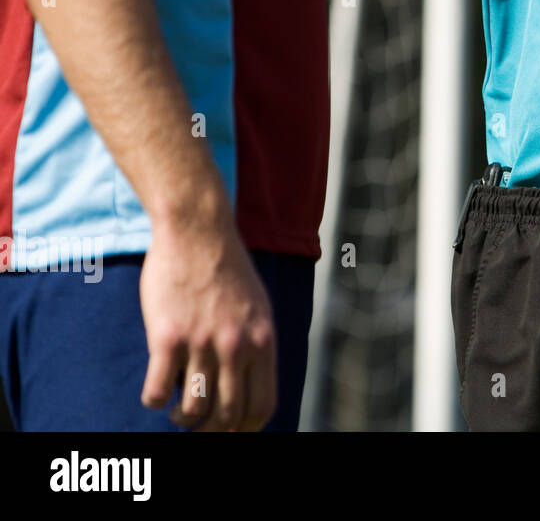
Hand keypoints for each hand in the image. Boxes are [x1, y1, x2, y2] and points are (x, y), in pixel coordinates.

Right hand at [139, 209, 276, 430]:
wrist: (199, 231)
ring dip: (183, 419)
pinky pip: (158, 390)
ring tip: (177, 412)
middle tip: (199, 424)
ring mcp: (202, 342)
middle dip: (213, 430)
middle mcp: (237, 346)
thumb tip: (250, 383)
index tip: (232, 429)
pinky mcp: (167, 336)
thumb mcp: (258, 307)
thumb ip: (257, 344)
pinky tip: (156, 391)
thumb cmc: (227, 269)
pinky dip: (155, 400)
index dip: (247, 427)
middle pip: (228, 415)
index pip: (263, 404)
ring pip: (194, 409)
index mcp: (263, 340)